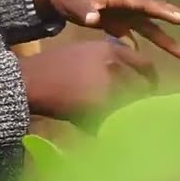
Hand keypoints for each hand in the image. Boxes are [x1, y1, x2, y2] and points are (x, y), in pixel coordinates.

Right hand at [19, 40, 154, 121]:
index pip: (146, 66)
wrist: (30, 80)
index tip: (147, 92)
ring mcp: (108, 87)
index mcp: (112, 50)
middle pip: (143, 88)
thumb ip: (111, 61)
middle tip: (136, 112)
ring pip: (132, 106)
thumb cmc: (55, 66)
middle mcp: (114, 66)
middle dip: (142, 101)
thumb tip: (132, 77)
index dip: (150, 81)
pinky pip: (115, 122)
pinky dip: (112, 129)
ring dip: (129, 116)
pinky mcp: (98, 108)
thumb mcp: (85, 52)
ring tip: (120, 123)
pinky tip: (102, 130)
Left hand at [31, 0, 179, 58]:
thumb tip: (94, 18)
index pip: (149, 5)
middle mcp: (127, 5)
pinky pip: (134, 36)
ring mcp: (123, 14)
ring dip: (167, 40)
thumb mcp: (73, 1)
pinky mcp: (115, 23)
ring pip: (150, 28)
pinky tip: (148, 63)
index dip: (167, 13)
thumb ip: (84, 9)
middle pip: (158, 12)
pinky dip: (142, 47)